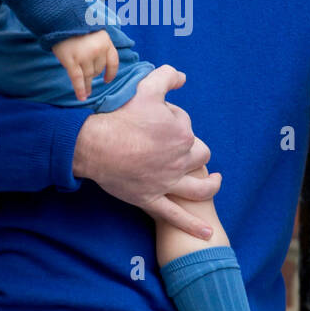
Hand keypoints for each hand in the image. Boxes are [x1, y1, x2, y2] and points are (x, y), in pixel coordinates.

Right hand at [52, 29, 119, 100]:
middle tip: (87, 79)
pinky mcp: (71, 61)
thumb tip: (99, 66)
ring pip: (88, 75)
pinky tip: (82, 97)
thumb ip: (99, 46)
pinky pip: (77, 79)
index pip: (113, 62)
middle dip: (93, 75)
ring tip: (86, 92)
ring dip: (87, 84)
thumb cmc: (75, 26)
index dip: (111, 73)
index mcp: (106, 42)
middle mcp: (98, 50)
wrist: (59, 18)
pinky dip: (80, 89)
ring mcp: (85, 55)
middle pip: (98, 70)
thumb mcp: (93, 32)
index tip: (107, 80)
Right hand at [72, 65, 221, 237]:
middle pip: (199, 155)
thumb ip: (166, 78)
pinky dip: (193, 226)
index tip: (158, 122)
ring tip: (214, 180)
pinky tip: (207, 233)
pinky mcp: (152, 199)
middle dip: (194, 151)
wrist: (95, 144)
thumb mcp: (145, 88)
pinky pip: (176, 216)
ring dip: (210, 185)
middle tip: (180, 148)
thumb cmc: (120, 116)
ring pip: (198, 187)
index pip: (187, 127)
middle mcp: (180, 160)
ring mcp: (167, 182)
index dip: (175, 122)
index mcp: (181, 133)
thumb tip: (182, 77)